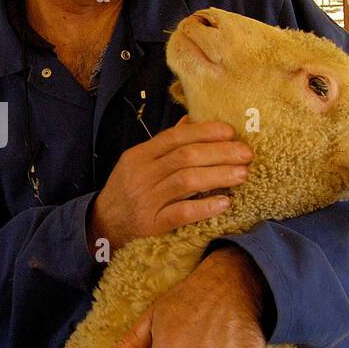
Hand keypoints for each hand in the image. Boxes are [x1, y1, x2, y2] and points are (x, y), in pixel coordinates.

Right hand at [88, 115, 252, 252]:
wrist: (102, 227)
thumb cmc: (127, 193)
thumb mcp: (139, 164)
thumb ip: (165, 144)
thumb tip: (191, 120)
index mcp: (139, 156)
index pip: (175, 137)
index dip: (204, 132)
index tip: (230, 132)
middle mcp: (141, 175)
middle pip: (185, 157)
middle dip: (220, 153)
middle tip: (246, 154)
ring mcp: (145, 200)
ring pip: (186, 181)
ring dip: (218, 176)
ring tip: (243, 174)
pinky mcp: (151, 225)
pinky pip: (181, 213)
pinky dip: (204, 207)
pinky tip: (224, 203)